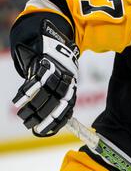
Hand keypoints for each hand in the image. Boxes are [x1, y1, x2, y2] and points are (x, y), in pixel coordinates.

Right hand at [12, 20, 78, 136]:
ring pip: (45, 93)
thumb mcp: (64, 80)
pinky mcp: (44, 63)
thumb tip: (61, 119)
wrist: (52, 40)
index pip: (67, 106)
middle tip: (33, 127)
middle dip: (44, 116)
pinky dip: (26, 92)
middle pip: (56, 102)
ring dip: (32, 107)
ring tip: (23, 117)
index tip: (48, 131)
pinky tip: (18, 102)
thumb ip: (61, 96)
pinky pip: (35, 80)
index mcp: (71, 85)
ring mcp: (56, 71)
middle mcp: (66, 79)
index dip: (58, 119)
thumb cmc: (57, 65)